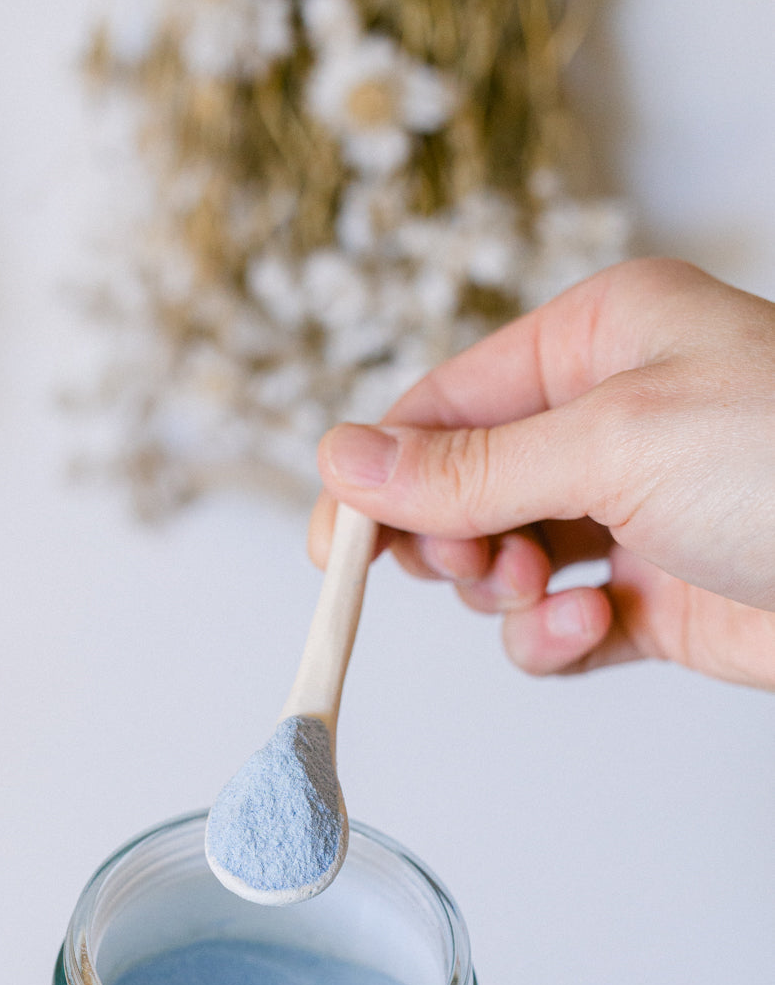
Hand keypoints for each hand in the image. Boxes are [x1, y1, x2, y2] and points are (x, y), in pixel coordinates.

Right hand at [311, 257, 774, 688]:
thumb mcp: (617, 444)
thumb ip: (470, 465)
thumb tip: (344, 459)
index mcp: (595, 343)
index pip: (442, 405)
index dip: (379, 476)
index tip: (335, 549)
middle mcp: (606, 422)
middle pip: (458, 487)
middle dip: (451, 539)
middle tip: (469, 565)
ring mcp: (626, 513)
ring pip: (497, 564)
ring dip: (504, 595)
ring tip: (551, 596)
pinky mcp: (648, 597)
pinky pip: (553, 625)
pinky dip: (551, 640)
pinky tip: (587, 631)